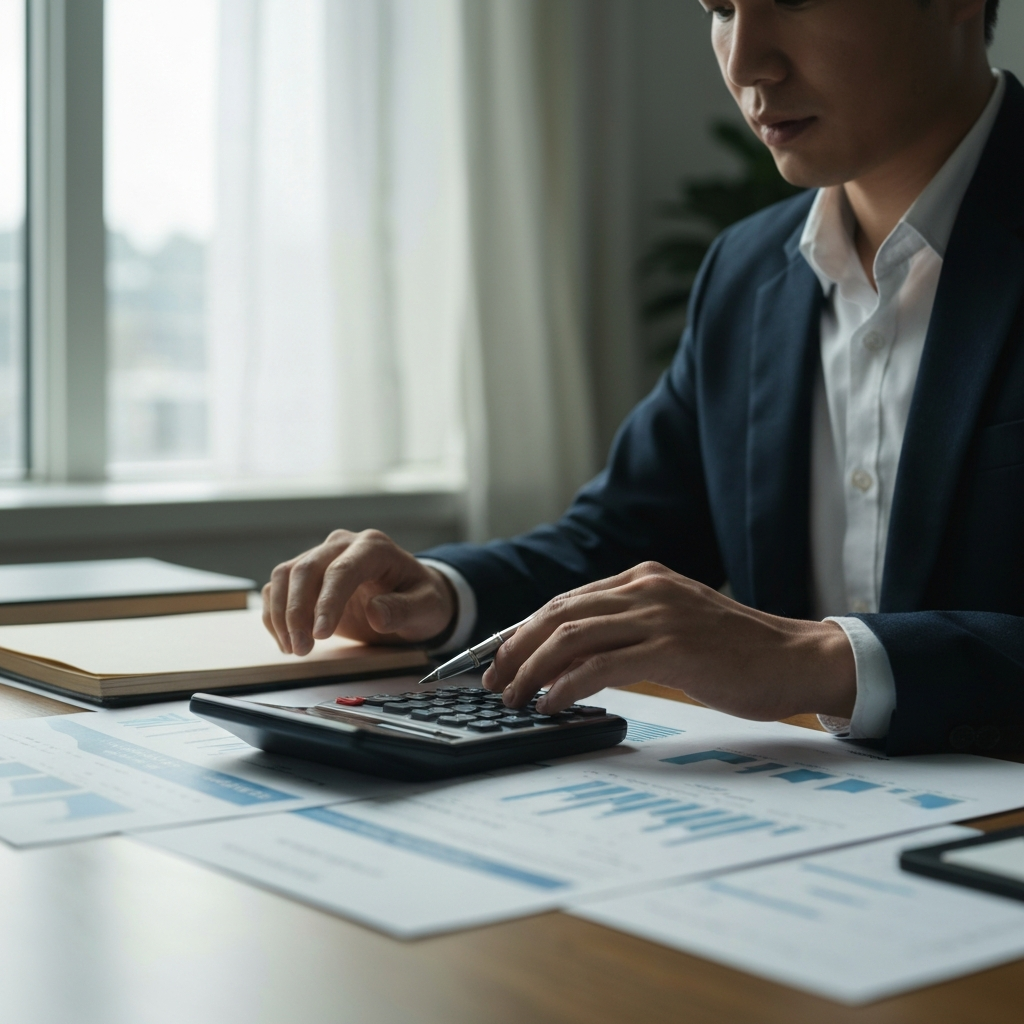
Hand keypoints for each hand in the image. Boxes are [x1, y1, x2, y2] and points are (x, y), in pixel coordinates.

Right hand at [262, 529, 455, 655]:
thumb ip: (404, 610)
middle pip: (306, 570)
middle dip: (297, 612)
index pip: (342, 570)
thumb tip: (376, 613)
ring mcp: (323, 555)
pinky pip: (279, 587)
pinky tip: (286, 640)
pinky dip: (275, 614)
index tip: (320, 634)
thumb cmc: (421, 598)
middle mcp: (344, 545)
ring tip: (294, 649)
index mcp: (374, 547)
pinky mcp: (308, 574)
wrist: (413, 596)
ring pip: (285, 576)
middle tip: (301, 649)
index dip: (327, 602)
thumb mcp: (427, 608)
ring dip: (282, 615)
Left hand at [482, 562, 855, 720]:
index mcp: (644, 578)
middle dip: (516, 648)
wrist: (798, 659)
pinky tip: (552, 703)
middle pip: (559, 613)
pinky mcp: (673, 648)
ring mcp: (660, 615)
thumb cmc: (737, 651)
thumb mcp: (674, 625)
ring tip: (515, 697)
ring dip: (532, 669)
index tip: (499, 658)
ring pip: (572, 636)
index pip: (566, 601)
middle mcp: (647, 588)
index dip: (525, 630)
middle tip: (494, 681)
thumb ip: (629, 629)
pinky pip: (601, 664)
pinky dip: (566, 685)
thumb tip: (570, 659)